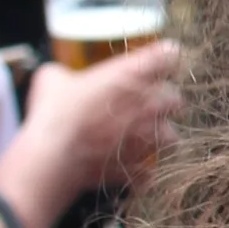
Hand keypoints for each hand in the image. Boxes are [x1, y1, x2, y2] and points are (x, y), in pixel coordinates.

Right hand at [20, 41, 180, 190]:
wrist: (54, 156)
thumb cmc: (54, 111)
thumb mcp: (52, 78)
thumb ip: (65, 73)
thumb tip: (60, 76)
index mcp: (133, 75)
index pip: (169, 55)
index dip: (164, 58)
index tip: (155, 64)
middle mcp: (150, 105)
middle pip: (176, 98)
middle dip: (162, 101)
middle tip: (142, 105)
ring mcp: (149, 138)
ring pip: (173, 137)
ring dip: (160, 137)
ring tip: (142, 139)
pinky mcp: (140, 167)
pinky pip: (150, 172)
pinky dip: (141, 172)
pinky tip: (128, 169)